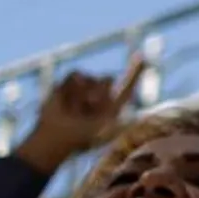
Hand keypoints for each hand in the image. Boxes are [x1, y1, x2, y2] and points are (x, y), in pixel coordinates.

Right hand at [17, 56, 143, 172]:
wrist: (56, 137)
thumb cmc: (81, 139)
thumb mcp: (105, 131)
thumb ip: (123, 122)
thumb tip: (139, 118)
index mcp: (112, 107)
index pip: (127, 87)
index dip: (136, 72)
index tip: (143, 58)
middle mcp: (100, 97)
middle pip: (107, 78)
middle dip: (99, 91)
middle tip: (89, 107)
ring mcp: (84, 89)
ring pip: (90, 77)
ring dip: (82, 93)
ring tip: (73, 108)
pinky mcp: (68, 85)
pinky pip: (76, 74)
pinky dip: (70, 86)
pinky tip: (64, 100)